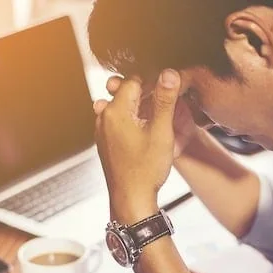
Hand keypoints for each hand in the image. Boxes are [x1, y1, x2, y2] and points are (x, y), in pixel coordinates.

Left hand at [93, 70, 181, 222]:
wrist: (131, 198)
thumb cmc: (145, 169)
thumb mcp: (161, 132)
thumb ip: (165, 100)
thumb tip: (169, 73)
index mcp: (116, 111)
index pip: (135, 81)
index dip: (154, 82)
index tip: (169, 89)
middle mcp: (104, 117)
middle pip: (127, 93)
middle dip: (147, 94)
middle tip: (166, 102)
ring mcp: (102, 131)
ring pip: (123, 107)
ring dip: (140, 108)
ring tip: (158, 117)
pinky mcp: (105, 142)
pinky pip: (118, 122)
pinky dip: (132, 121)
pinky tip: (146, 130)